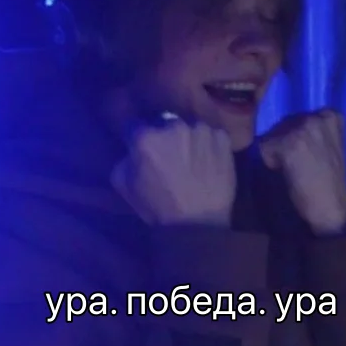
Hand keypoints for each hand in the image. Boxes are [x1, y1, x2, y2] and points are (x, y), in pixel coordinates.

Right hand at [110, 121, 235, 225]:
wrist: (198, 224)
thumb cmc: (157, 206)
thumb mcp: (123, 184)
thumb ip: (124, 158)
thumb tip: (133, 149)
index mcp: (146, 135)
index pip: (134, 123)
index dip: (136, 136)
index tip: (141, 147)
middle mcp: (174, 124)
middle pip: (164, 122)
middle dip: (164, 134)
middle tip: (169, 154)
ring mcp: (201, 129)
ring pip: (190, 127)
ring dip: (188, 138)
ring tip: (191, 159)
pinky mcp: (222, 137)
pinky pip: (211, 136)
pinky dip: (209, 145)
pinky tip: (208, 162)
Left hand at [259, 109, 345, 234]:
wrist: (332, 208)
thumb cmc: (326, 180)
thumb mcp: (326, 145)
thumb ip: (310, 131)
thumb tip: (279, 126)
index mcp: (331, 115)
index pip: (296, 118)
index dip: (294, 138)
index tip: (307, 155)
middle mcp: (318, 116)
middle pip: (282, 124)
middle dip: (283, 143)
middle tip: (300, 164)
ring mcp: (304, 127)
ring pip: (272, 135)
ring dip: (276, 152)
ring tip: (295, 169)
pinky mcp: (290, 142)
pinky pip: (264, 146)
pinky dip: (270, 161)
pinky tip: (288, 172)